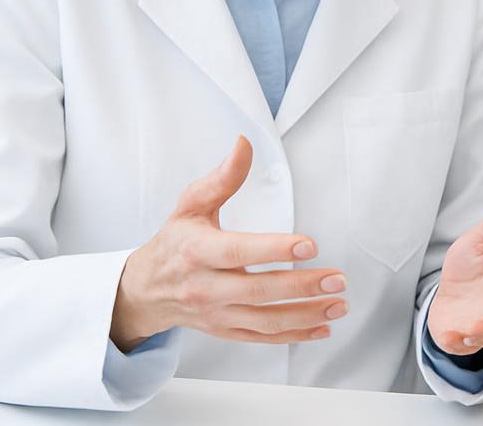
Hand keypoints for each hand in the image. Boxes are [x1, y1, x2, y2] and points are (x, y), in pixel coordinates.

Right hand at [110, 136, 347, 350]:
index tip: (309, 244)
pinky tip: (322, 328)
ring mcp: (217, 313)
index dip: (274, 249)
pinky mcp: (226, 330)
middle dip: (302, 286)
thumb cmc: (173, 242)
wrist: (144, 290)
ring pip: (266, 320)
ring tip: (338, 304)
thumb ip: (222, 178)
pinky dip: (295, 336)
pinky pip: (263, 338)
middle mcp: (206, 287)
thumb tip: (244, 144)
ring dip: (307, 315)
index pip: (239, 252)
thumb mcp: (190, 205)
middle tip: (337, 278)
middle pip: (259, 290)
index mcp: (197, 252)